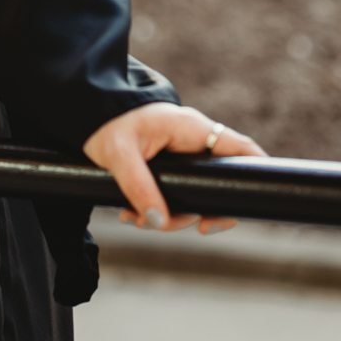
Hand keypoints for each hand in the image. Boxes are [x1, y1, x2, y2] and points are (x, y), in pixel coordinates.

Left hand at [82, 103, 265, 235]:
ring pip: (194, 195)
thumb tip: (160, 222)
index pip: (240, 148)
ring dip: (169, 215)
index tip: (247, 206)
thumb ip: (139, 186)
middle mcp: (193, 141)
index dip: (255, 173)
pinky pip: (174, 194)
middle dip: (199, 212)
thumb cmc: (106, 123)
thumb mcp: (119, 154)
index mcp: (191, 128)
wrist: (86, 112)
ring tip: (133, 219)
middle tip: (187, 228)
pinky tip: (130, 214)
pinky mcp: (168, 165)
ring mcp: (182, 154)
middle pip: (218, 183)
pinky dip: (156, 209)